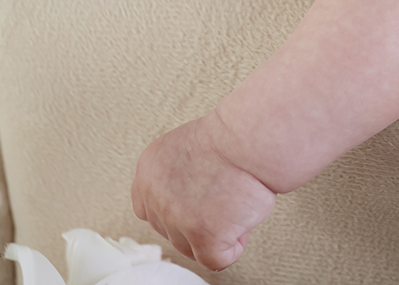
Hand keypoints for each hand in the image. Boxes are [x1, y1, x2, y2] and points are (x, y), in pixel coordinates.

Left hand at [131, 114, 276, 271]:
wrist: (249, 138)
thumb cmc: (230, 137)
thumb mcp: (185, 148)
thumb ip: (175, 177)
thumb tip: (185, 203)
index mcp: (149, 170)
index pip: (149, 208)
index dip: (176, 208)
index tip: (193, 202)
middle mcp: (156, 195)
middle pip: (172, 232)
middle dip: (198, 221)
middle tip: (222, 196)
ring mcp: (176, 218)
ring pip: (192, 249)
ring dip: (217, 233)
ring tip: (234, 202)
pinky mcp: (202, 236)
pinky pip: (216, 260)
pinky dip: (235, 244)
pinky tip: (241, 217)